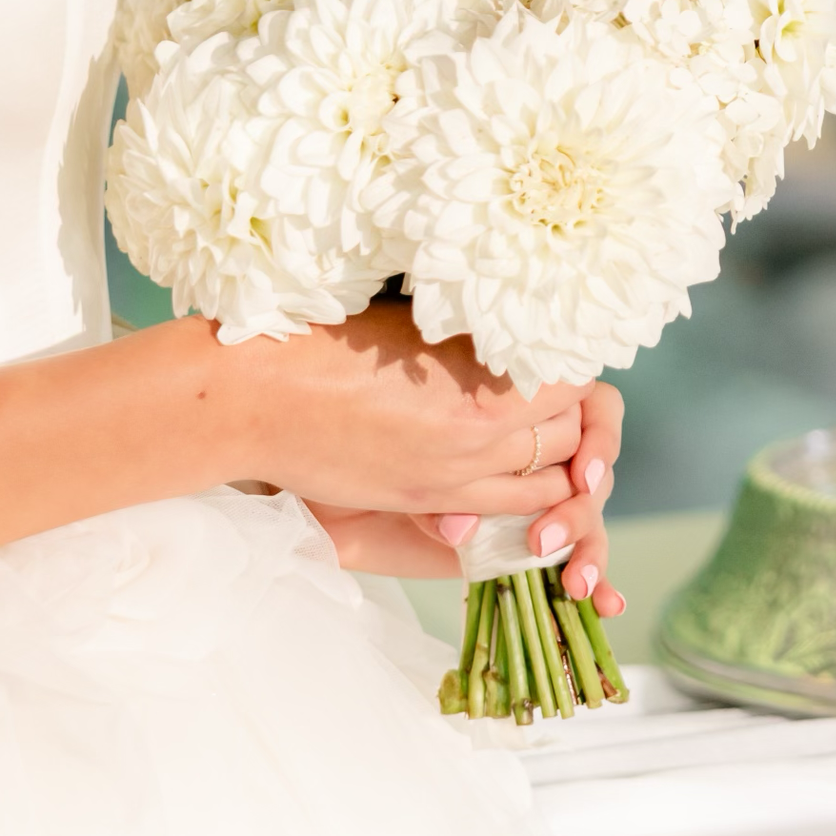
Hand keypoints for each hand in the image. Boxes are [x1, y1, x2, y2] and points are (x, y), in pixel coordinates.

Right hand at [235, 302, 581, 522]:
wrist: (261, 397)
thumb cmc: (330, 340)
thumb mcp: (418, 323)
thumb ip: (477, 343)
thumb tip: (526, 334)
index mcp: (484, 382)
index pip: (575, 382)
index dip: (574, 366)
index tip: (562, 353)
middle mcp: (481, 436)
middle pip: (568, 435)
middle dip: (571, 417)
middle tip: (558, 395)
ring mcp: (455, 479)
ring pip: (545, 482)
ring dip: (554, 463)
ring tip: (542, 437)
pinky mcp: (427, 504)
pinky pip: (503, 512)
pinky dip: (523, 499)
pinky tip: (517, 479)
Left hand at [416, 376, 625, 614]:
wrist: (379, 507)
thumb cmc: (402, 462)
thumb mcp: (419, 469)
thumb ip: (443, 493)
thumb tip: (460, 531)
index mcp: (536, 413)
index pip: (598, 410)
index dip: (600, 440)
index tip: (581, 476)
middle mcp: (551, 455)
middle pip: (596, 475)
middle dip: (579, 512)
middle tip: (543, 540)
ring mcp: (552, 503)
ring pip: (591, 521)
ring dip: (589, 552)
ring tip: (576, 584)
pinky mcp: (546, 545)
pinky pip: (581, 560)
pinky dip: (600, 582)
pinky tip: (609, 605)